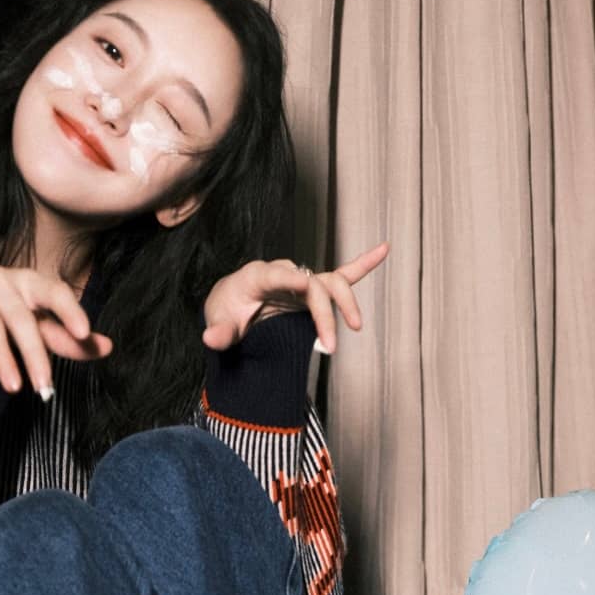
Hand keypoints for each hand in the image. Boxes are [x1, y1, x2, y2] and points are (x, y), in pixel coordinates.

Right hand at [0, 267, 112, 395]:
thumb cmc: (10, 309)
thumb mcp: (40, 321)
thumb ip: (68, 337)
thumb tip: (107, 347)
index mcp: (32, 284)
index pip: (55, 292)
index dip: (70, 311)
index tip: (83, 333)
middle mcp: (4, 283)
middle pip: (22, 319)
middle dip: (35, 354)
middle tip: (45, 387)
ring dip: (2, 358)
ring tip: (14, 387)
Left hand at [202, 242, 389, 356]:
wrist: (234, 305)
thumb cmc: (227, 310)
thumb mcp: (220, 322)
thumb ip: (219, 331)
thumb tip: (210, 339)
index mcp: (259, 275)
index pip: (278, 274)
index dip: (292, 279)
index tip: (307, 286)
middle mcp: (286, 273)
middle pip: (312, 287)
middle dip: (324, 314)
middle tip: (331, 345)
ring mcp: (303, 281)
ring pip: (332, 283)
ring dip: (346, 302)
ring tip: (355, 326)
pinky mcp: (315, 290)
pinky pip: (343, 275)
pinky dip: (364, 264)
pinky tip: (384, 249)